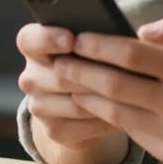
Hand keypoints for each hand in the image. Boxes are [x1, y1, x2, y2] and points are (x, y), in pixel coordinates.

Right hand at [16, 22, 120, 150]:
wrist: (82, 101)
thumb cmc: (92, 58)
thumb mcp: (91, 41)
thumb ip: (97, 33)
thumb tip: (132, 33)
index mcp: (34, 45)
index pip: (29, 39)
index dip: (48, 38)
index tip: (71, 39)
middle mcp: (31, 76)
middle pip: (59, 75)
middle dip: (93, 73)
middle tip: (123, 70)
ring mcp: (38, 106)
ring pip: (74, 103)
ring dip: (104, 99)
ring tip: (132, 93)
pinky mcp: (53, 130)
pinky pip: (82, 126)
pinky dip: (105, 120)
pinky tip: (126, 113)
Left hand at [55, 11, 162, 163]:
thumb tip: (141, 32)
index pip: (133, 54)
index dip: (100, 45)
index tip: (78, 36)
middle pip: (115, 84)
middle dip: (81, 70)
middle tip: (58, 59)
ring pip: (115, 110)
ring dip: (86, 95)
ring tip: (65, 81)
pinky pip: (129, 129)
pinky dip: (106, 114)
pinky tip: (91, 102)